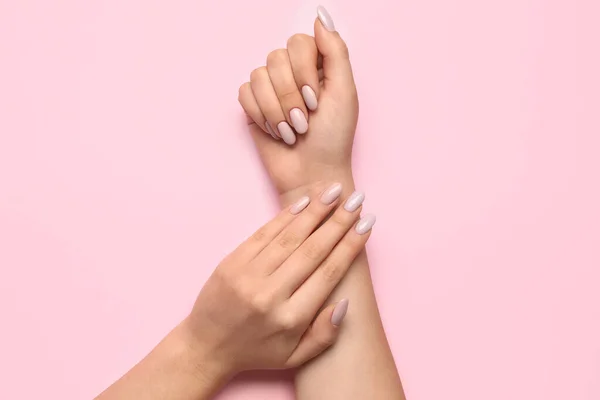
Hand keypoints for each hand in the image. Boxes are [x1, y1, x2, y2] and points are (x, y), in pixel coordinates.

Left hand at [181, 182, 374, 379]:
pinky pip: (263, 234)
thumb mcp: (294, 357)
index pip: (327, 274)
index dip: (349, 246)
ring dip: (314, 211)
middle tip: (357, 200)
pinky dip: (285, 216)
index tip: (366, 225)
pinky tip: (304, 202)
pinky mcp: (231, 262)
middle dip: (338, 222)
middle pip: (312, 251)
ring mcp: (247, 276)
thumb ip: (324, 335)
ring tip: (334, 191)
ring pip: (288, 237)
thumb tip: (344, 302)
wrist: (205, 347)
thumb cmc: (256, 352)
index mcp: (289, 319)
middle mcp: (269, 295)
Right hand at [238, 7, 358, 204]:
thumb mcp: (345, 92)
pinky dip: (261, 116)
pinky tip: (276, 132)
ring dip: (277, 110)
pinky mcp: (254, 106)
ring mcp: (272, 89)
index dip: (303, 71)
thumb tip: (319, 15)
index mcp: (318, 66)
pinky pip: (245, 93)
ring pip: (258, 76)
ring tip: (292, 131)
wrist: (313, 174)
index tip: (316, 100)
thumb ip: (335, 51)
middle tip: (305, 120)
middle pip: (275, 58)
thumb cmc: (333, 138)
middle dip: (290, 95)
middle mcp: (293, 72)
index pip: (299, 42)